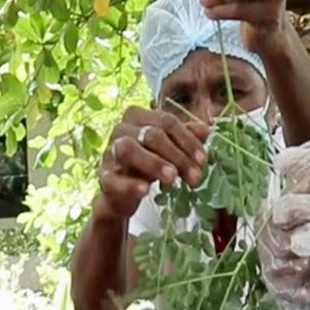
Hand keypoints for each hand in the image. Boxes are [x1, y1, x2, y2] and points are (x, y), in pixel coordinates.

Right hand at [96, 107, 209, 221]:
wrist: (122, 193)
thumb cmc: (147, 164)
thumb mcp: (168, 149)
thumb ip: (185, 138)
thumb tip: (206, 130)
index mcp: (138, 117)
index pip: (167, 122)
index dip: (187, 140)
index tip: (203, 160)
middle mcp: (121, 130)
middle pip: (152, 135)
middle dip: (177, 155)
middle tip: (195, 176)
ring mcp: (110, 153)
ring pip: (130, 149)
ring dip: (154, 163)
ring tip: (173, 178)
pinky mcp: (104, 178)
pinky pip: (114, 179)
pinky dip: (130, 185)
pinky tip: (145, 190)